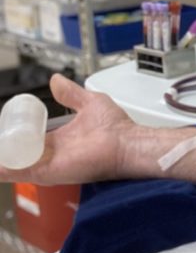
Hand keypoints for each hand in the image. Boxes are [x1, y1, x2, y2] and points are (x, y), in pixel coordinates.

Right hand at [0, 74, 135, 185]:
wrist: (126, 142)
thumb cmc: (115, 127)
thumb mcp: (89, 102)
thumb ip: (71, 93)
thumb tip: (55, 79)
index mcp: (59, 139)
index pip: (30, 139)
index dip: (15, 134)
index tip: (3, 127)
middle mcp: (51, 153)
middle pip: (19, 153)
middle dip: (5, 147)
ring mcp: (48, 164)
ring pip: (15, 163)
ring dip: (2, 157)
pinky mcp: (48, 172)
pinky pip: (20, 173)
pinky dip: (4, 169)